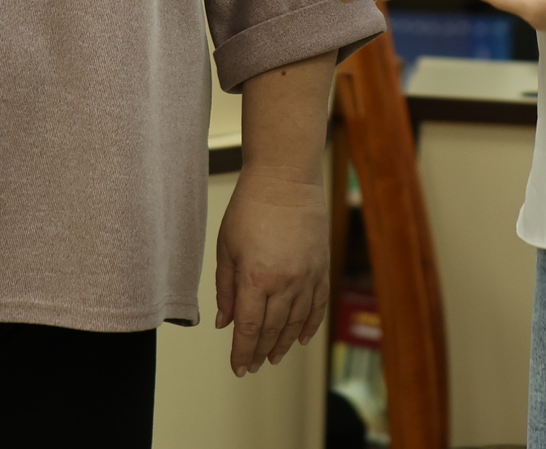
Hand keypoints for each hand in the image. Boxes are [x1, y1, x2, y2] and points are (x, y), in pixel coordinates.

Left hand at [215, 167, 328, 375]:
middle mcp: (284, 282)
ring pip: (295, 322)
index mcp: (255, 278)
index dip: (242, 352)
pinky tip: (300, 338)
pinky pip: (318, 305)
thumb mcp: (226, 247)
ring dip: (283, 343)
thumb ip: (225, 288)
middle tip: (252, 366)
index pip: (247, 328)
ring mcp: (307, 276)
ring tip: (273, 357)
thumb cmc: (250, 207)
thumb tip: (224, 323)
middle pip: (271, 330)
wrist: (287, 178)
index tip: (238, 368)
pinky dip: (309, 325)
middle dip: (259, 352)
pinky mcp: (322, 267)